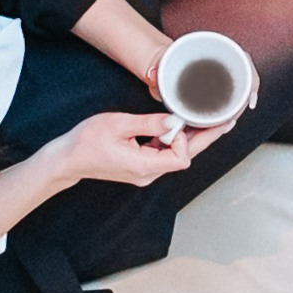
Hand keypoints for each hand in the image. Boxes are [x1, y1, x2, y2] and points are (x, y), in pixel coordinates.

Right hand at [38, 110, 207, 191]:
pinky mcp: (140, 167)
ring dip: (187, 138)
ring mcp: (144, 173)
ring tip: (204, 118)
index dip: (185, 140)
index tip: (177, 122)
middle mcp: (148, 174)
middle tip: (225, 121)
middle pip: (184, 158)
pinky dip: (172, 140)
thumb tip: (176, 119)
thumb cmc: (86, 141)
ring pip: (175, 156)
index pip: (181, 159)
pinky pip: (163, 154)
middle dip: (204, 138)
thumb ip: (150, 122)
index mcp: (144, 166)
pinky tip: (176, 126)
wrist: (66, 159)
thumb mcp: (119, 124)